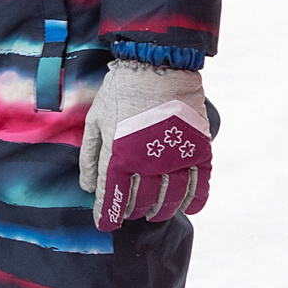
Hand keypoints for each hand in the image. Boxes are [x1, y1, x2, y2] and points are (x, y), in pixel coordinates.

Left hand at [79, 61, 213, 231]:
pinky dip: (194, 200)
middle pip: (141, 203)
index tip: (106, 223)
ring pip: (170, 200)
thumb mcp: (96, 119)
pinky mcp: (198, 151)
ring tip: (155, 211)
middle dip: (132, 211)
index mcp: (119, 157)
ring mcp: (176, 159)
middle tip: (130, 210)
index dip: (107, 216)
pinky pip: (200, 185)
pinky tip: (188, 206)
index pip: (112, 199)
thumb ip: (90, 155)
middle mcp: (148, 165)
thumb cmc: (121, 90)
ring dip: (161, 211)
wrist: (159, 64)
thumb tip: (87, 186)